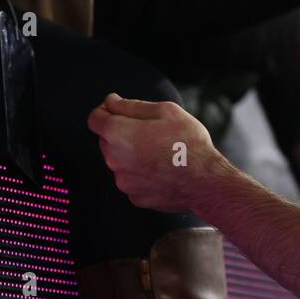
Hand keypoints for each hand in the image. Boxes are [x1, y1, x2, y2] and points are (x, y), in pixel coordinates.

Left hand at [88, 93, 228, 213]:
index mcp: (119, 134)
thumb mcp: (166, 111)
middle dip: (123, 132)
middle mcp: (114, 159)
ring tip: (160, 151)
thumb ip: (132, 105)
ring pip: (119, 160)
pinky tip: (161, 168)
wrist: (204, 181)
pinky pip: (131, 178)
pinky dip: (141, 172)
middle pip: (107, 140)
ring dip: (132, 154)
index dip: (106, 111)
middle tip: (152, 131)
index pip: (95, 119)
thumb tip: (111, 102)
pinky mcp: (134, 196)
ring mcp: (123, 181)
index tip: (119, 110)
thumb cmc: (189, 144)